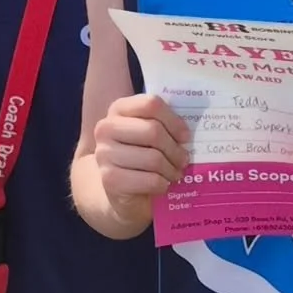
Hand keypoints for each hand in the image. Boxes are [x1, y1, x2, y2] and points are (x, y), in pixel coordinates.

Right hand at [93, 93, 189, 224]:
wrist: (119, 189)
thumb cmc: (140, 155)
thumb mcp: (149, 134)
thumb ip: (163, 124)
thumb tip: (188, 134)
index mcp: (119, 109)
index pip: (151, 104)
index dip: (174, 120)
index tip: (185, 136)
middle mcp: (106, 128)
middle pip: (153, 131)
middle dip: (175, 149)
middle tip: (184, 159)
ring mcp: (104, 154)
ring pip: (153, 158)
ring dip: (171, 169)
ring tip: (175, 173)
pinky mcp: (109, 179)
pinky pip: (150, 180)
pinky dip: (163, 184)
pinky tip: (163, 184)